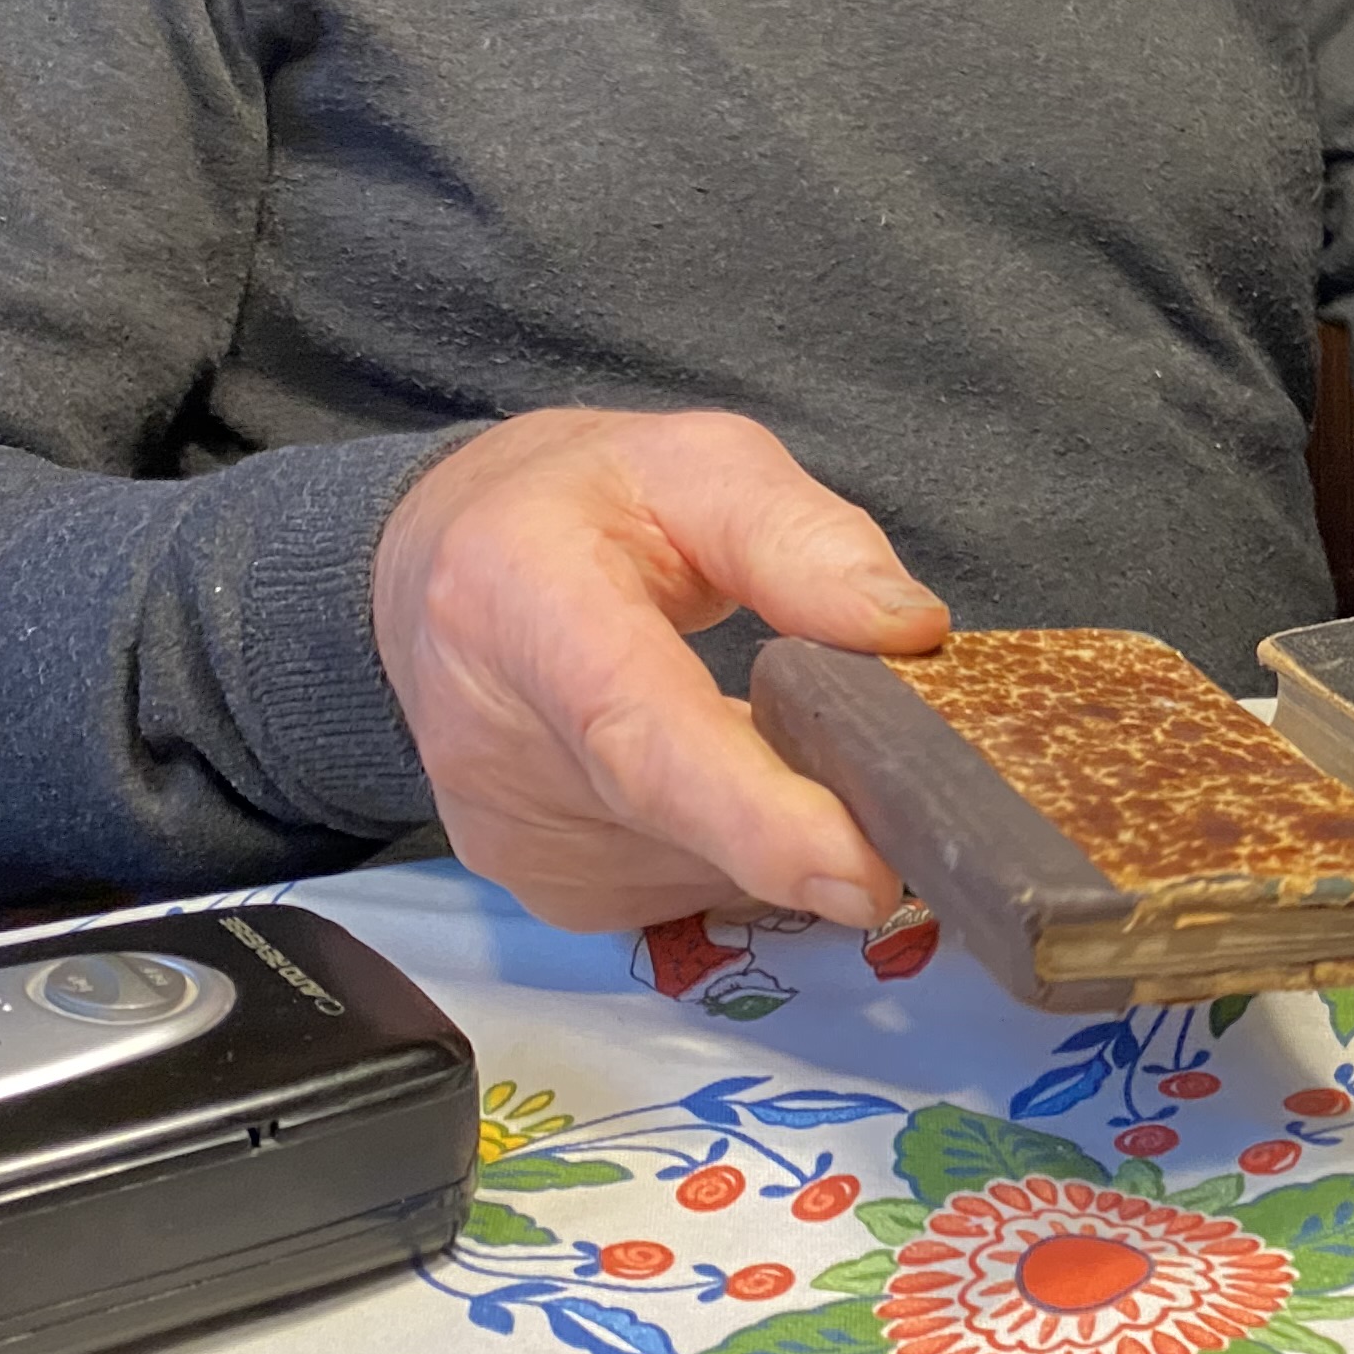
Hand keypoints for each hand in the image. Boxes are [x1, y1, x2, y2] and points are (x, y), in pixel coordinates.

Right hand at [372, 408, 948, 932]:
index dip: (751, 812)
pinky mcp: (544, 889)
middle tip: (912, 785)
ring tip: (793, 730)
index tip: (861, 870)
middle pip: (684, 821)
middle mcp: (491, 743)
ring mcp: (510, 837)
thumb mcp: (697, 464)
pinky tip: (745, 776)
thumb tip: (910, 630)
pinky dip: (746, 848)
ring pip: (706, 868)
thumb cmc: (581, 503)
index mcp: (519, 600)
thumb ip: (802, 537)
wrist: (442, 568)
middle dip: (817, 818)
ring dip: (782, 824)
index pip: (638, 731)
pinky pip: (690, 890)